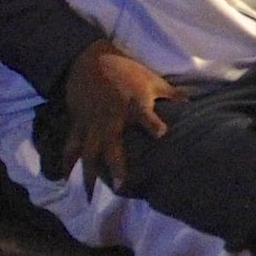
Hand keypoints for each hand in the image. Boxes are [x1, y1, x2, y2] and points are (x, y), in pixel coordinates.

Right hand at [60, 39, 185, 194]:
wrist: (90, 60)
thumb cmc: (126, 70)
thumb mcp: (152, 79)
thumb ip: (172, 94)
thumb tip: (192, 104)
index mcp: (133, 104)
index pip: (145, 115)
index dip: (152, 123)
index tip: (161, 134)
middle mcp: (112, 118)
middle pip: (112, 145)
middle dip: (115, 166)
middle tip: (121, 186)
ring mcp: (92, 123)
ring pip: (89, 152)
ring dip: (89, 173)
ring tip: (88, 195)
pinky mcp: (78, 124)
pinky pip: (71, 145)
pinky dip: (66, 161)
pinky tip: (63, 177)